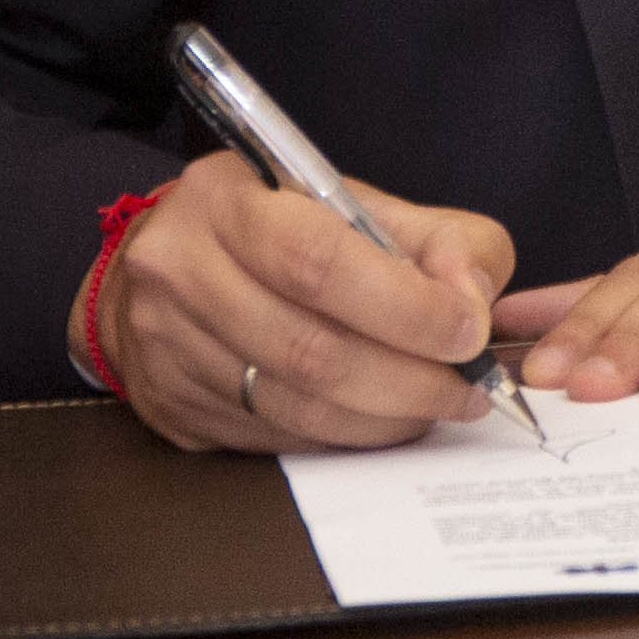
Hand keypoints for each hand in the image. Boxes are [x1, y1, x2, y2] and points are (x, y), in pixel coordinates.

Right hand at [99, 151, 512, 455]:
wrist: (173, 263)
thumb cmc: (279, 227)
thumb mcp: (358, 202)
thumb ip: (437, 238)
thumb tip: (472, 300)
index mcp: (225, 202)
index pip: (318, 263)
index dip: (406, 307)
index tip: (468, 332)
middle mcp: (180, 272)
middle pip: (309, 350)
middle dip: (410, 379)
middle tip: (470, 388)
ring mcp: (166, 347)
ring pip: (296, 407)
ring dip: (386, 416)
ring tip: (439, 404)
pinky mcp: (174, 406)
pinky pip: (277, 436)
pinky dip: (346, 433)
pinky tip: (383, 417)